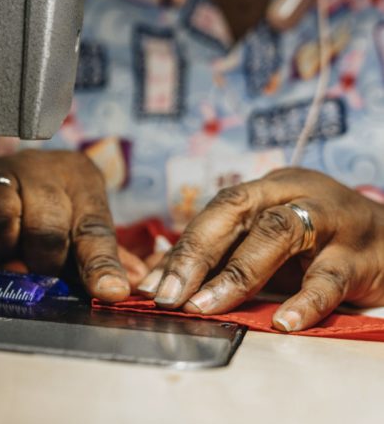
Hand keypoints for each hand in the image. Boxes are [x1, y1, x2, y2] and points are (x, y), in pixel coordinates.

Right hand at [0, 150, 147, 301]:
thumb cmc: (41, 208)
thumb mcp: (76, 224)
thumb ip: (97, 254)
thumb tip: (128, 282)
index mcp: (76, 178)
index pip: (92, 227)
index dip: (98, 263)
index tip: (107, 291)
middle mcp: (36, 169)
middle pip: (47, 229)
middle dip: (41, 262)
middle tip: (32, 269)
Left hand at [138, 168, 383, 330]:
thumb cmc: (317, 243)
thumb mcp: (269, 241)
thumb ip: (223, 256)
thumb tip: (161, 282)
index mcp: (265, 189)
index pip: (214, 211)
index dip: (181, 247)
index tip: (151, 287)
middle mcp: (294, 193)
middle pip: (237, 212)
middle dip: (196, 254)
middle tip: (168, 296)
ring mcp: (330, 219)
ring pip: (278, 234)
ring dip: (237, 274)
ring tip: (206, 308)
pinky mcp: (362, 254)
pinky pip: (330, 276)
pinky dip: (305, 300)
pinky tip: (283, 323)